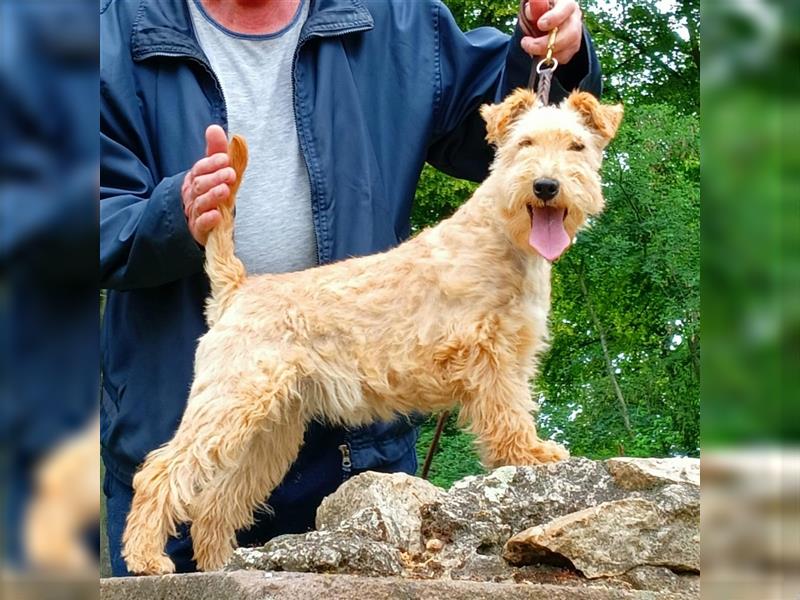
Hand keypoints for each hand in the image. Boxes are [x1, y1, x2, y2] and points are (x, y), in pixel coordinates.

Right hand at [181, 125, 236, 245]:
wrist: (202, 225)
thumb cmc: (211, 194)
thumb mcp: (216, 172)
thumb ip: (216, 152)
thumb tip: (214, 128)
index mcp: (195, 179)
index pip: (199, 169)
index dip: (211, 163)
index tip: (225, 159)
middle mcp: (192, 195)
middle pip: (199, 185)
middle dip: (214, 178)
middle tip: (230, 174)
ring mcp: (194, 213)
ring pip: (199, 203)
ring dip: (213, 196)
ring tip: (226, 190)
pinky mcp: (198, 230)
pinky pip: (200, 225)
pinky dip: (208, 220)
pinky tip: (217, 215)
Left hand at [520, 0, 582, 64]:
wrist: (544, 23)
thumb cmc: (539, 12)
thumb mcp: (534, 7)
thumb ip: (533, 8)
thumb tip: (532, 4)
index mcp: (566, 4)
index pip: (565, 9)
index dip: (554, 18)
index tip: (540, 24)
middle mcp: (575, 18)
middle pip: (571, 33)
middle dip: (547, 43)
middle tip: (527, 44)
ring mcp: (576, 34)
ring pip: (568, 48)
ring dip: (547, 53)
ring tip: (530, 49)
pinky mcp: (573, 48)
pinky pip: (564, 58)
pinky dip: (550, 58)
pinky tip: (539, 53)